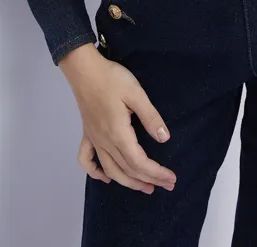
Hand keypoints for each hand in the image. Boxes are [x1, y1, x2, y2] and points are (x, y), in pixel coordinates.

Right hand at [63, 48, 176, 193]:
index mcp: (118, 134)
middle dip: (148, 180)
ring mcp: (94, 139)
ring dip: (128, 182)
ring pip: (110, 170)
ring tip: (145, 187)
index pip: (139, 163)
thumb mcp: (136, 94)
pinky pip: (87, 160)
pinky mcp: (87, 133)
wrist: (84, 70)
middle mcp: (105, 142)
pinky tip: (106, 177)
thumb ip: (151, 117)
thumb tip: (164, 139)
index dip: (156, 173)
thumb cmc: (112, 79)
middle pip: (127, 170)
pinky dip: (95, 173)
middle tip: (166, 185)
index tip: (171, 179)